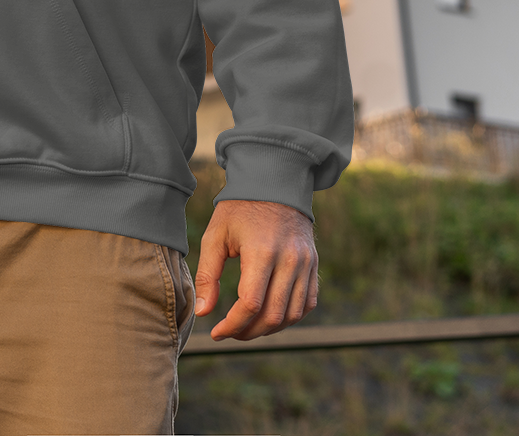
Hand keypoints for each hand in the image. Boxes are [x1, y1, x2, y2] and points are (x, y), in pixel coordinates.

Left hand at [193, 198, 318, 340]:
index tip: (216, 332)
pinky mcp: (314, 266)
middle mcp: (290, 260)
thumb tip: (203, 312)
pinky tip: (269, 316)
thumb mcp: (215, 235)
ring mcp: (306, 264)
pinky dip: (290, 317)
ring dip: (269, 329)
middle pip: (273, 315)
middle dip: (249, 332)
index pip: (250, 303)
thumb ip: (208, 274)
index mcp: (262, 251)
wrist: (275, 184)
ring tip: (247, 328)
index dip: (232, 325)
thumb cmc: (239, 210)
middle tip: (230, 333)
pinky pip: (307, 303)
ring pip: (293, 314)